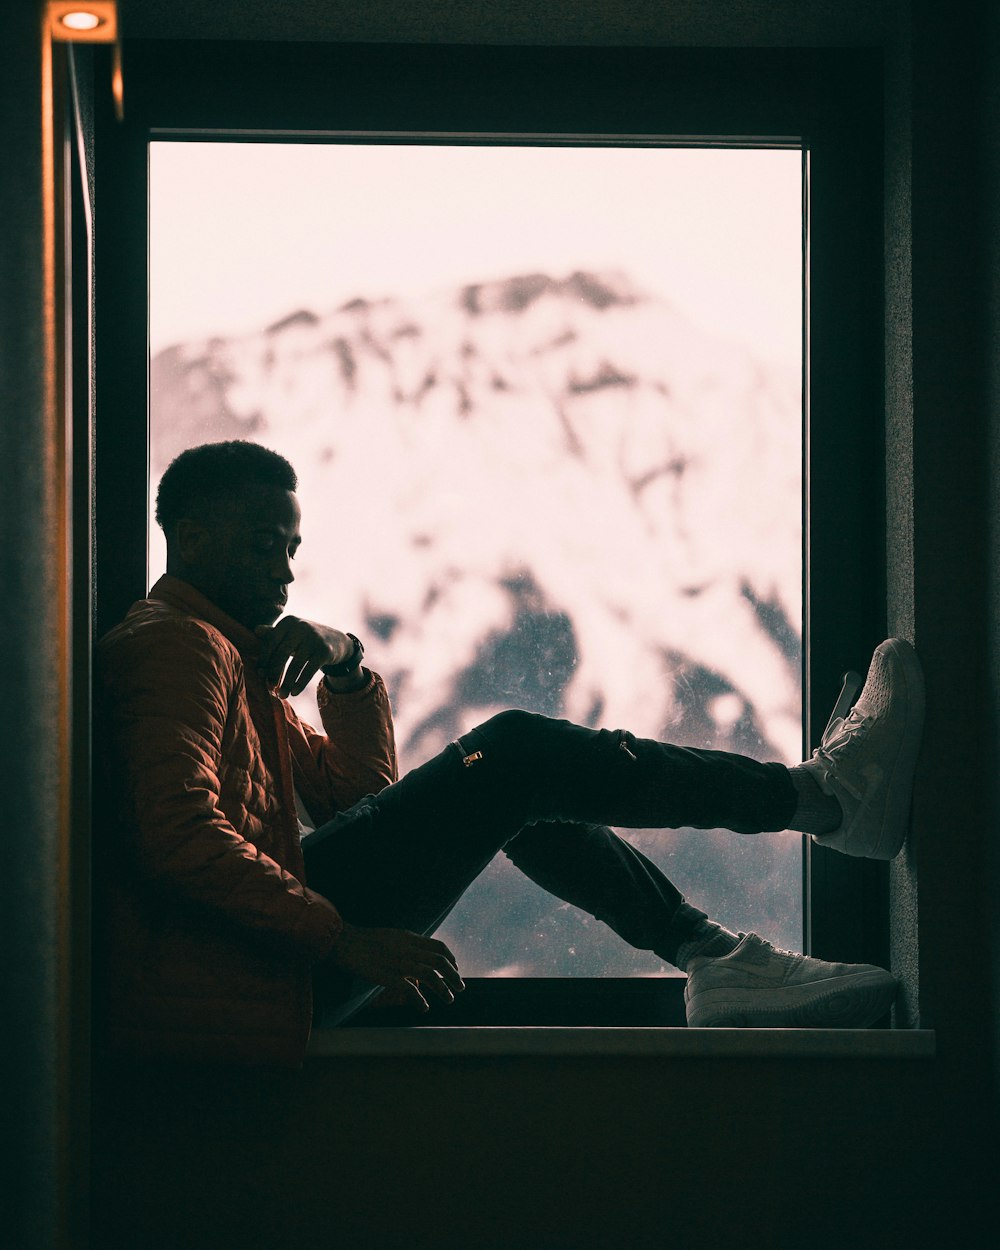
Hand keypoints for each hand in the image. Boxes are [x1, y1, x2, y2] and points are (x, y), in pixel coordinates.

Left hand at [254, 616, 353, 695]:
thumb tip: (255, 630)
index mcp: (288, 622)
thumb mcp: (290, 633)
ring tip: (282, 695)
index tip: (260, 675)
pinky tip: (294, 693)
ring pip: (295, 665)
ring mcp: (314, 639)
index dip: (264, 660)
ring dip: (287, 683)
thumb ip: (273, 633)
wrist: (336, 641)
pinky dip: (300, 684)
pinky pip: (308, 671)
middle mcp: (301, 627)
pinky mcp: (324, 651)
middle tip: (269, 687)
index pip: (270, 642)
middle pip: (281, 654)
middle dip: (273, 673)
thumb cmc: (305, 639)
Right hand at [323, 922, 464, 1012]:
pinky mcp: (388, 976)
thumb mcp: (392, 937)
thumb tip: (421, 955)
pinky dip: (421, 999)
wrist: (344, 942)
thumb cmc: (366, 940)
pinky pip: (411, 990)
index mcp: (409, 938)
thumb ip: (408, 945)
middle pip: (440, 962)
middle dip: (453, 976)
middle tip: (460, 987)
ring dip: (443, 989)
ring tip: (449, 999)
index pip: (439, 947)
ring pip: (430, 975)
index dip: (451, 959)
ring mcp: (399, 963)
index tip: (456, 968)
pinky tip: (424, 1007)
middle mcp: (408, 949)